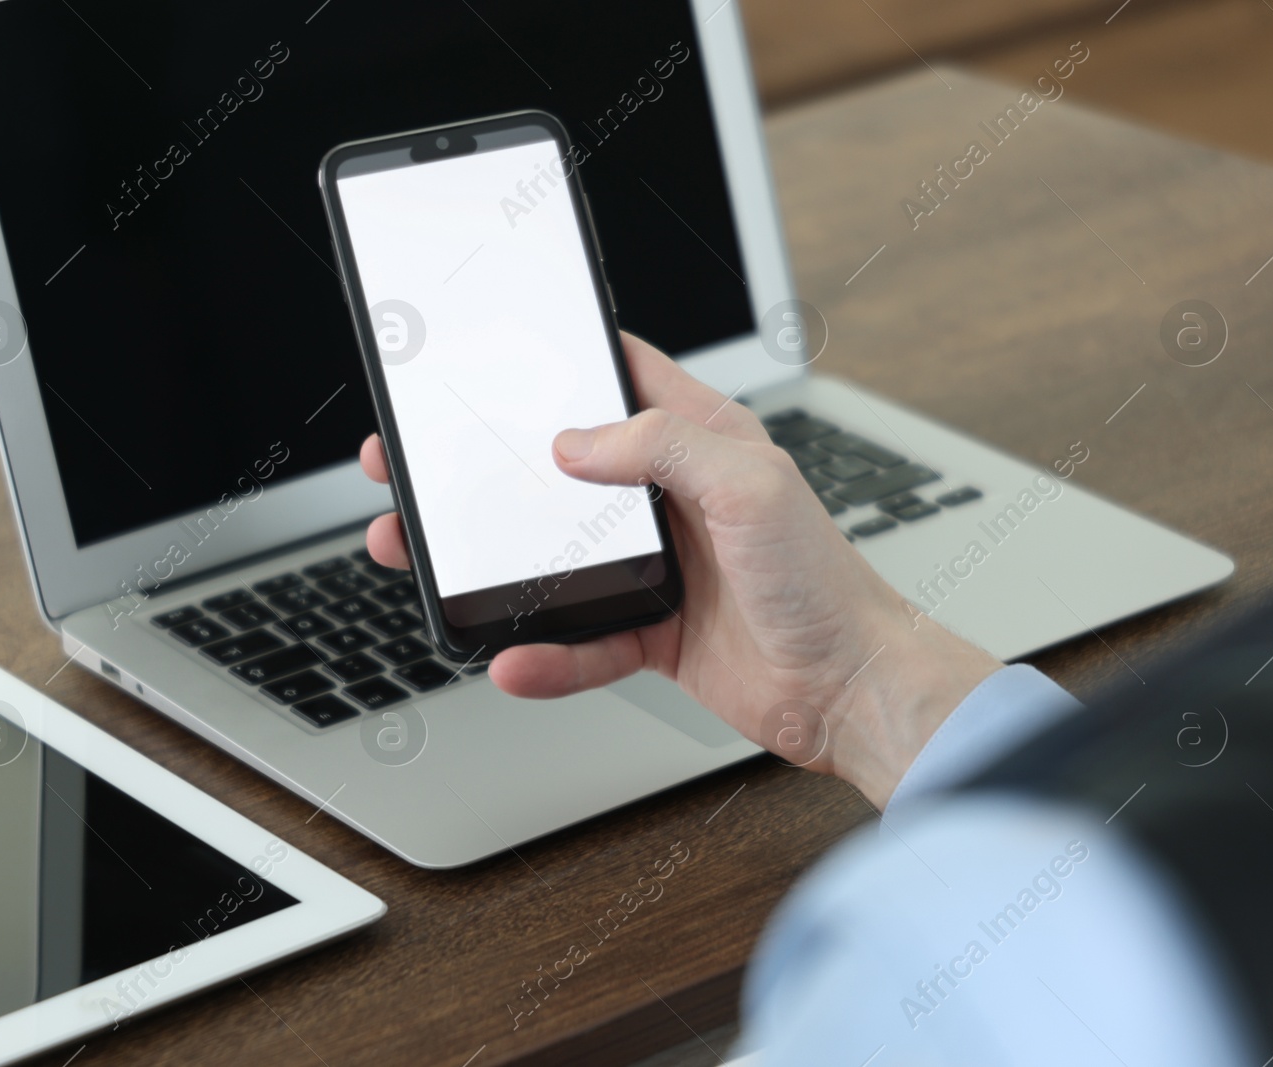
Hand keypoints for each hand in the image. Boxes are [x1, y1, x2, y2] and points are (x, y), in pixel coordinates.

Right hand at [358, 332, 1000, 804]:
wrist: (852, 688)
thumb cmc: (826, 581)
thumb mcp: (749, 484)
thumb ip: (662, 446)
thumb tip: (575, 442)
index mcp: (699, 441)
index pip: (618, 378)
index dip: (557, 365)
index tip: (490, 359)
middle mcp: (670, 500)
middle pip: (558, 473)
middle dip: (486, 471)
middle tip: (420, 467)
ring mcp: (658, 568)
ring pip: (552, 558)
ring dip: (490, 564)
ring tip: (424, 561)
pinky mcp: (652, 632)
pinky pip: (581, 641)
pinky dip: (545, 654)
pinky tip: (512, 658)